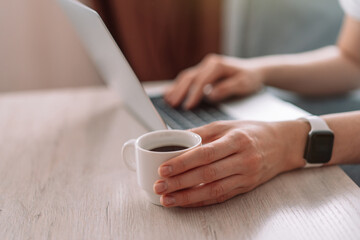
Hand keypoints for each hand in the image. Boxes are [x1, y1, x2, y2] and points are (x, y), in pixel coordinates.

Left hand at [153, 120, 307, 206]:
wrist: (283, 144)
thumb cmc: (252, 131)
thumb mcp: (227, 125)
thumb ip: (201, 132)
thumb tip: (174, 137)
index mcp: (236, 140)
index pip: (205, 154)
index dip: (183, 162)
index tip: (163, 168)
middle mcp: (243, 160)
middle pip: (207, 174)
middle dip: (179, 182)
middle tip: (159, 185)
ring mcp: (246, 176)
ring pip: (213, 190)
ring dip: (187, 196)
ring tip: (167, 199)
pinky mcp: (246, 187)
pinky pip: (221, 196)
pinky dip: (201, 201)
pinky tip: (186, 201)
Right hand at [164, 54, 264, 108]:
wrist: (254, 71)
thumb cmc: (250, 79)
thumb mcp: (243, 84)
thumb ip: (227, 89)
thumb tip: (210, 95)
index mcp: (217, 65)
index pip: (202, 81)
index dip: (193, 94)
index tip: (187, 107)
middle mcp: (209, 63)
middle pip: (190, 77)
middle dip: (180, 91)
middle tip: (172, 104)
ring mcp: (204, 67)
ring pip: (186, 77)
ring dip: (176, 89)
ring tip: (168, 100)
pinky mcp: (202, 72)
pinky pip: (188, 79)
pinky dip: (178, 86)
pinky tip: (170, 94)